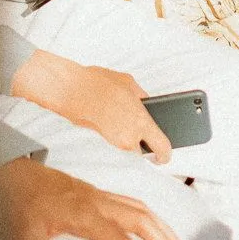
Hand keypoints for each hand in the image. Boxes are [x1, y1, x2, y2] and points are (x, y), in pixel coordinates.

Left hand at [0, 157, 185, 239]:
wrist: (1, 171)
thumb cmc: (11, 203)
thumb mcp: (24, 238)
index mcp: (83, 213)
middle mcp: (95, 200)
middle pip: (139, 218)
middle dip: (163, 239)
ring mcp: (93, 192)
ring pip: (136, 204)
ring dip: (158, 223)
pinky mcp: (88, 190)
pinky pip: (126, 198)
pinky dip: (143, 210)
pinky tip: (145, 218)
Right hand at [11, 51, 171, 162]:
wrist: (73, 91)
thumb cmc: (100, 84)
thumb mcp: (130, 84)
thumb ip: (143, 98)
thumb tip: (148, 104)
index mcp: (141, 123)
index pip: (161, 148)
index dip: (165, 154)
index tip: (165, 155)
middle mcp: (129, 138)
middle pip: (144, 151)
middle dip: (146, 145)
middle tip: (146, 133)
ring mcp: (115, 142)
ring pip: (130, 148)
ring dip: (131, 139)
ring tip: (127, 120)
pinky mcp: (102, 141)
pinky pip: (117, 143)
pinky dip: (119, 135)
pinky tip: (116, 120)